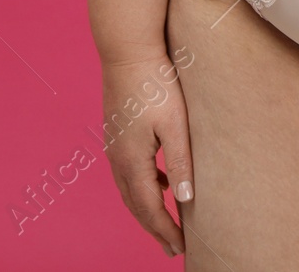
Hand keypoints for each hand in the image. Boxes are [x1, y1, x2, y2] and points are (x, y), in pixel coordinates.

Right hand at [99, 52, 194, 257]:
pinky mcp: (117, 133)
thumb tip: (185, 200)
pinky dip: (142, 187)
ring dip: (146, 209)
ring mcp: (114, 146)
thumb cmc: (156, 83)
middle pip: (135, 205)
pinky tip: (160, 183)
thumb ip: (180, 162)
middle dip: (154, 228)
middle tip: (172, 248)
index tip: (179, 248)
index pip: (149, 208)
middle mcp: (117, 159)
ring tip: (166, 224)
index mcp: (132, 161)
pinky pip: (128, 171)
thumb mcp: (175, 124)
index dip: (164, 230)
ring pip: (129, 190)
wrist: (127, 50)